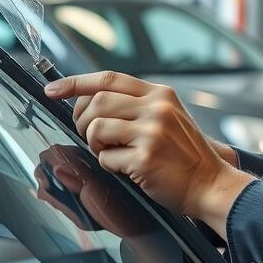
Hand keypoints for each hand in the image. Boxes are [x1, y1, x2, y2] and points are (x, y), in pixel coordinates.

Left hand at [44, 71, 252, 230]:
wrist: (210, 184)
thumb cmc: (184, 155)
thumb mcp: (169, 117)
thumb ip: (136, 105)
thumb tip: (91, 102)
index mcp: (160, 94)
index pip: (109, 78)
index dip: (75, 82)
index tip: (53, 90)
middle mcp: (157, 108)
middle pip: (97, 102)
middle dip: (82, 120)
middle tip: (89, 136)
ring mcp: (152, 132)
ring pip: (96, 128)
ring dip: (94, 144)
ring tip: (111, 152)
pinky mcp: (146, 158)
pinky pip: (106, 157)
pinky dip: (109, 165)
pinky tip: (127, 169)